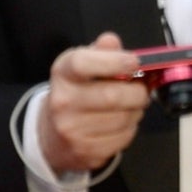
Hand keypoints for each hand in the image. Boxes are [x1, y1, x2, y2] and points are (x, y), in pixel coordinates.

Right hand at [41, 32, 149, 174]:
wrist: (51, 136)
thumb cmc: (75, 95)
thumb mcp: (82, 69)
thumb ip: (100, 53)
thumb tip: (110, 41)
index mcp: (63, 75)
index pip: (83, 64)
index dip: (113, 62)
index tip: (135, 62)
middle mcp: (62, 102)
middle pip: (114, 95)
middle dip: (137, 93)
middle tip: (140, 91)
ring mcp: (72, 129)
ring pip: (124, 118)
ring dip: (135, 111)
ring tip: (127, 108)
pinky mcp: (85, 150)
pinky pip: (124, 137)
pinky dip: (129, 129)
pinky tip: (118, 125)